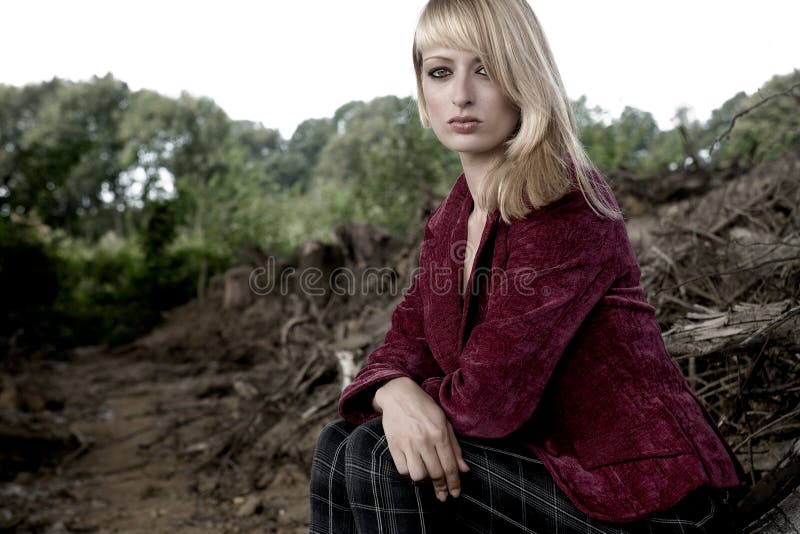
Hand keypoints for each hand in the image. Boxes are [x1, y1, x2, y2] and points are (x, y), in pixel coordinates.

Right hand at [374, 377, 469, 501]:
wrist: (398, 394)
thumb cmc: (425, 407)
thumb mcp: (444, 422)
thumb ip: (454, 446)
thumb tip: (464, 469)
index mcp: (439, 433)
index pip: (450, 466)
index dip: (454, 483)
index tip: (455, 494)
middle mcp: (424, 439)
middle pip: (435, 473)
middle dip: (441, 487)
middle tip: (443, 495)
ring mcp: (408, 443)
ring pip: (418, 475)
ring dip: (424, 481)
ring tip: (427, 478)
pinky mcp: (394, 445)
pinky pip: (402, 469)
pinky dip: (409, 473)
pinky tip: (413, 469)